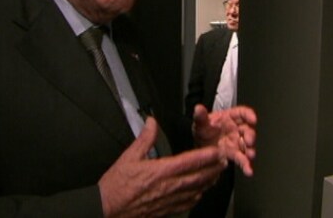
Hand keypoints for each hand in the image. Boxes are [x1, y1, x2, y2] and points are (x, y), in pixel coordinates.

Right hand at [98, 117, 226, 217]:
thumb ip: (144, 139)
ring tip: (217, 174)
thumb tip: (152, 122)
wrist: (107, 210)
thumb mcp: (128, 157)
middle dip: (214, 168)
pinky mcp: (166, 210)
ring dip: (209, 181)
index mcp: (161, 171)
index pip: (191, 161)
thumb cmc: (116, 185)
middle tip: (225, 160)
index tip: (218, 150)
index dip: (207, 155)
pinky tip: (200, 191)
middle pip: (199, 177)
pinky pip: (187, 203)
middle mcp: (169, 187)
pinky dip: (197, 196)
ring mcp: (169, 200)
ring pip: (196, 191)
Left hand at [192, 104, 256, 176]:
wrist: (200, 149)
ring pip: (247, 145)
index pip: (242, 113)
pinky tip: (248, 170)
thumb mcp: (200, 123)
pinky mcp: (234, 154)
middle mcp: (236, 129)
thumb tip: (198, 108)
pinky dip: (246, 165)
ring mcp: (236, 142)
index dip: (249, 115)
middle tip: (249, 140)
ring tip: (250, 155)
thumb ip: (200, 117)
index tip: (252, 119)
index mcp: (229, 118)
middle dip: (251, 135)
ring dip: (250, 150)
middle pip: (248, 130)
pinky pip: (242, 159)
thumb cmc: (203, 132)